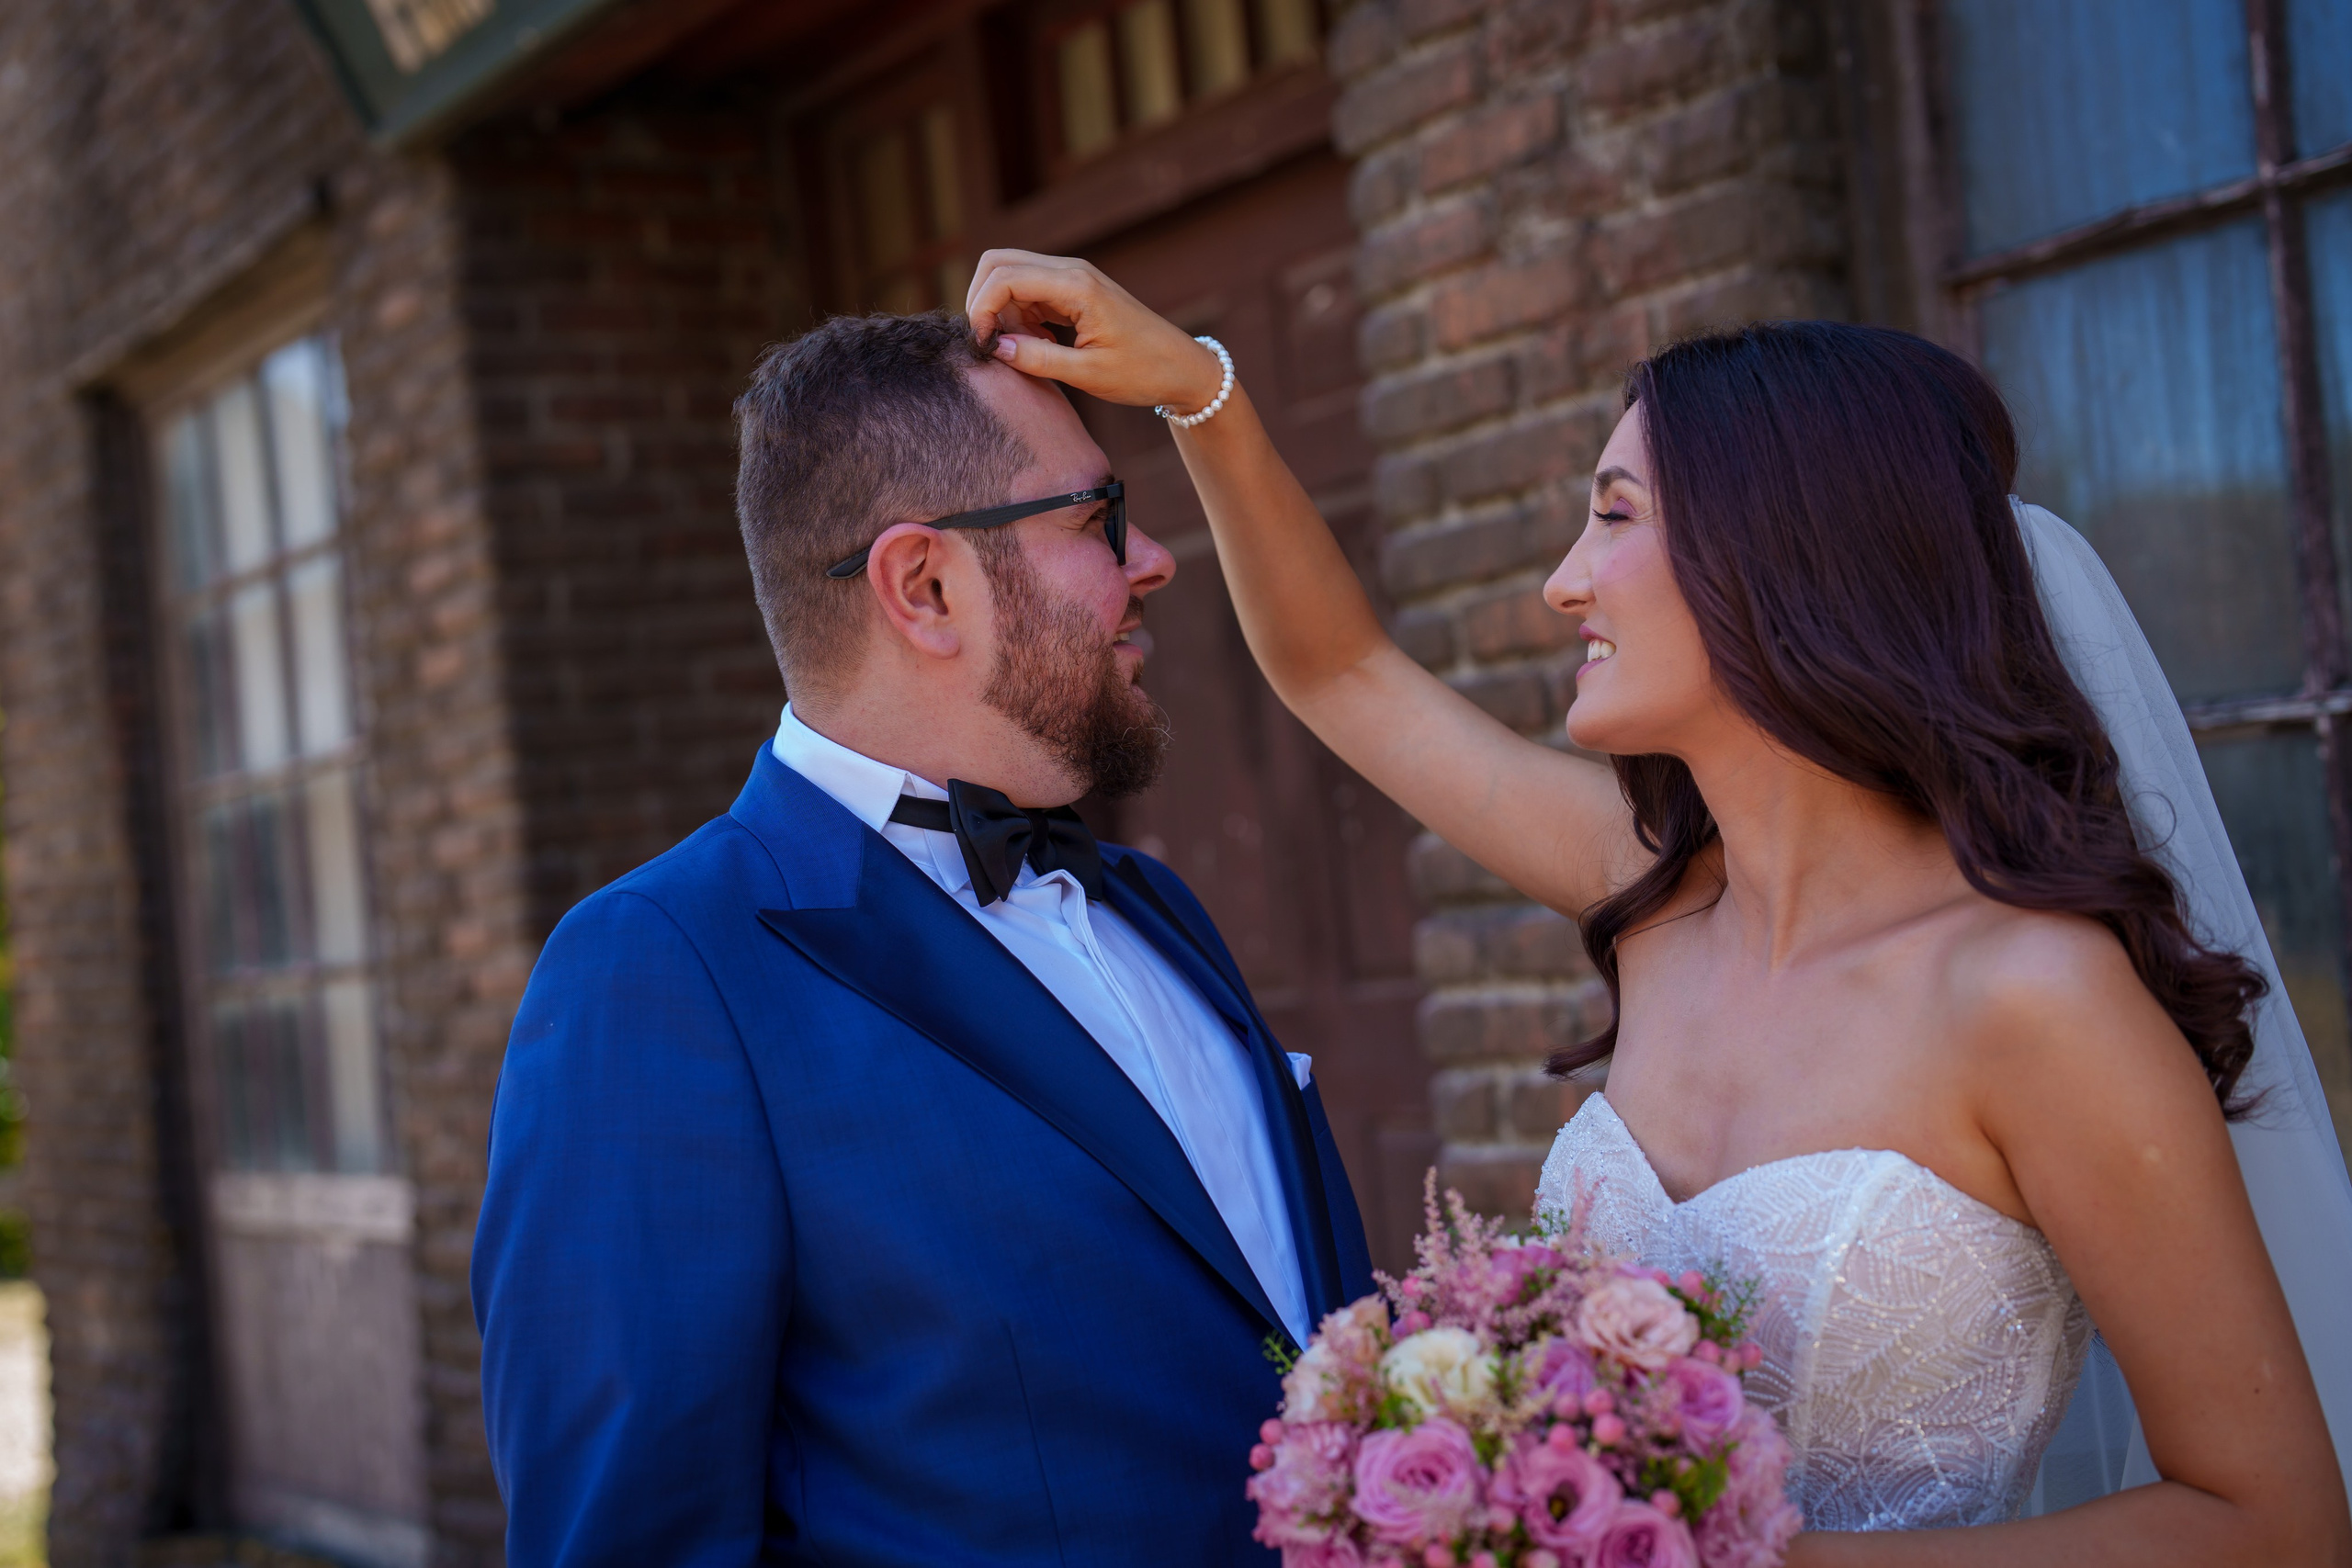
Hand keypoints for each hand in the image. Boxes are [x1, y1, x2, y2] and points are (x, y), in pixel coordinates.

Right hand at [965, 250, 1224, 414]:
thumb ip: (1038, 359)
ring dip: (1002, 310)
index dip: (981, 309)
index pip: (1004, 277)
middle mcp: (1071, 270)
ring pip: (1011, 275)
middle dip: (982, 301)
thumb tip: (995, 347)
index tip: (983, 346)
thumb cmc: (1143, 371)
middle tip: (990, 343)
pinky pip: (1030, 290)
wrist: (1182, 367)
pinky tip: (1037, 343)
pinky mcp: (1073, 289)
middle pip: (999, 263)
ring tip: (1022, 349)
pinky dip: (1019, 314)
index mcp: (1076, 286)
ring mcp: (1072, 276)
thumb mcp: (1088, 374)